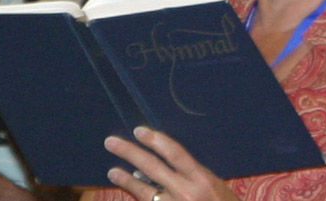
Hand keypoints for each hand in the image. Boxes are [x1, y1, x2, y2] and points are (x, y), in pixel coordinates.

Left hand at [103, 126, 237, 200]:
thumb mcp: (214, 186)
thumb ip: (192, 175)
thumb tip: (164, 163)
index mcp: (201, 179)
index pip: (175, 154)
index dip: (156, 140)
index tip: (138, 131)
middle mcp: (185, 193)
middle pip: (152, 168)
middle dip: (129, 153)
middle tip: (111, 142)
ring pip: (143, 190)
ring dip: (126, 180)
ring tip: (113, 171)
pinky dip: (138, 198)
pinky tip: (129, 193)